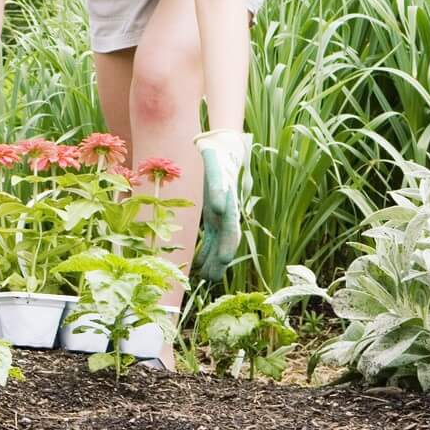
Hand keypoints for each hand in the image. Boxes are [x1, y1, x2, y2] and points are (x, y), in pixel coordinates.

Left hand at [190, 130, 248, 284]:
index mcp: (230, 195)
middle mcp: (229, 208)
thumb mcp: (213, 154)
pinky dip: (206, 252)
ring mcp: (222, 214)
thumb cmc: (218, 151)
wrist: (225, 149)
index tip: (222, 255)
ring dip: (214, 260)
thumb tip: (211, 173)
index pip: (231, 219)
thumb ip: (211, 160)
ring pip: (220, 241)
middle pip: (227, 235)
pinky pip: (211, 238)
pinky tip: (199, 267)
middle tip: (213, 276)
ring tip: (206, 279)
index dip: (228, 239)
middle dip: (221, 255)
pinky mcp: (213, 217)